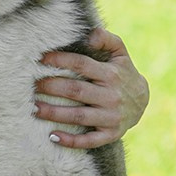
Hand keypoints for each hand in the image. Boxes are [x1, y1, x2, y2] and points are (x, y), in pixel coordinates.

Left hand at [35, 27, 149, 148]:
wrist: (143, 101)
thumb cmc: (123, 73)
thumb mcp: (120, 53)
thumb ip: (106, 39)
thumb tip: (89, 35)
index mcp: (111, 74)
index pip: (82, 64)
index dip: (60, 61)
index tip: (41, 59)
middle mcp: (111, 96)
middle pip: (76, 90)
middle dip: (51, 87)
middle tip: (31, 86)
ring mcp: (111, 117)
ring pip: (79, 116)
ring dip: (54, 113)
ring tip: (34, 109)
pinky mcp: (111, 134)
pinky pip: (90, 140)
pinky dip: (71, 141)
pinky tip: (52, 136)